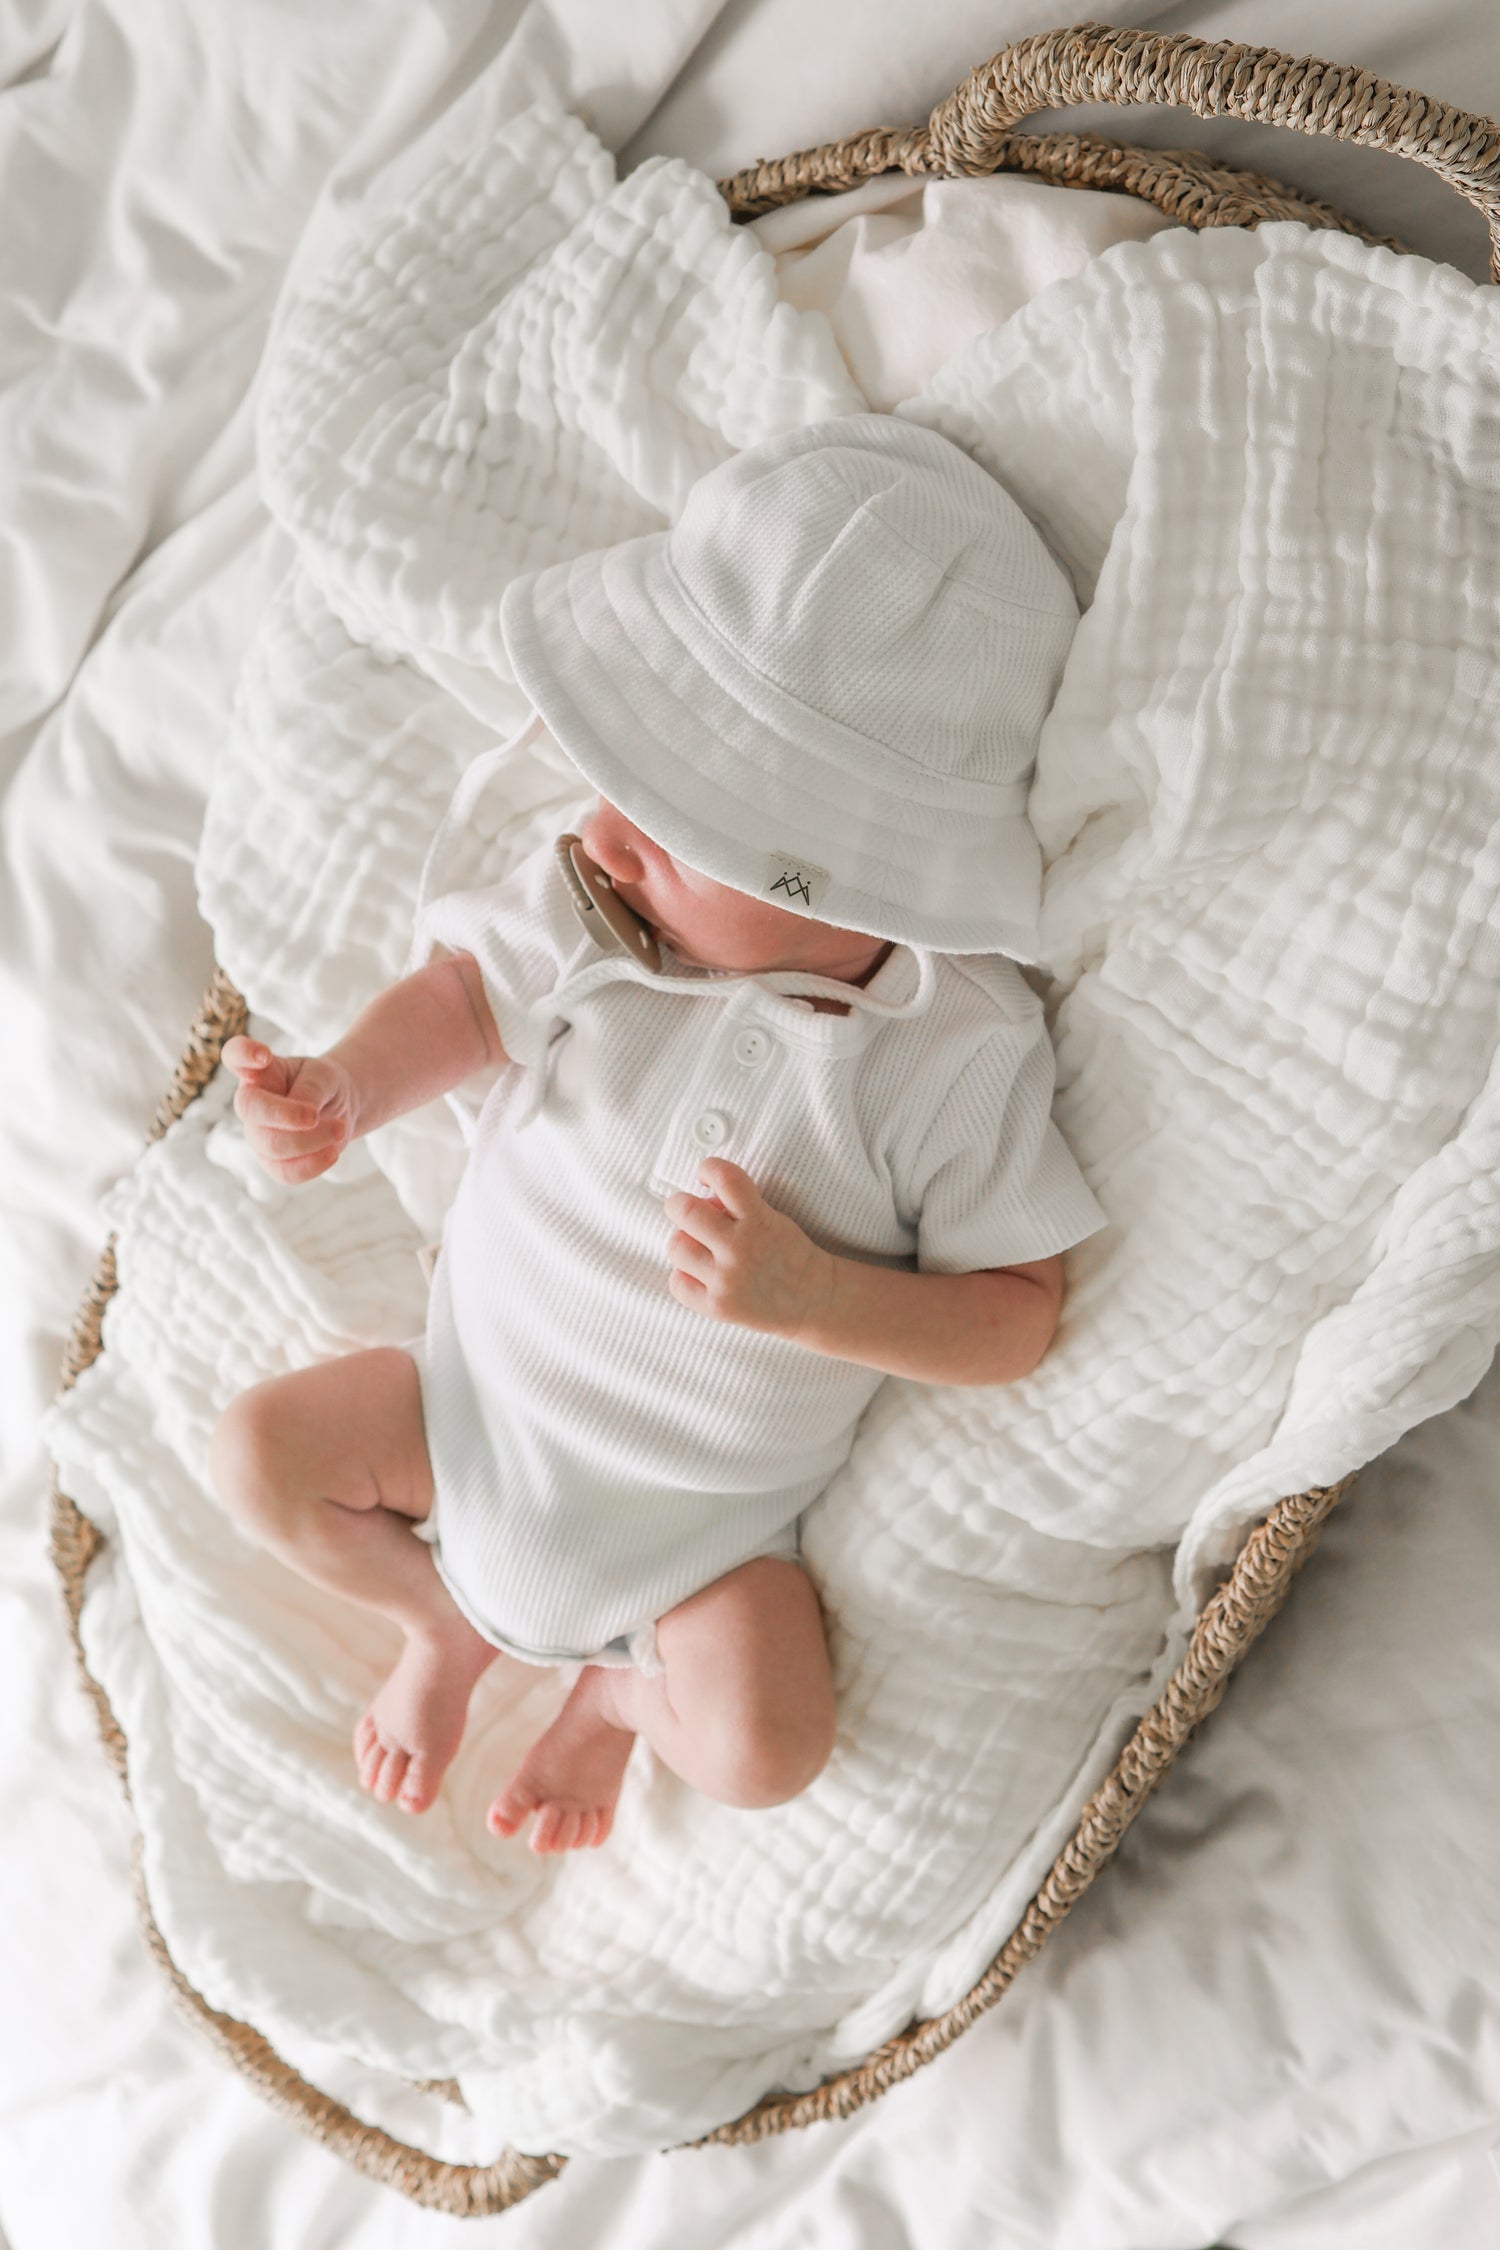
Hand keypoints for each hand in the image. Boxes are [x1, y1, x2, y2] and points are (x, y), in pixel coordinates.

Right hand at [221, 1035, 359, 1184]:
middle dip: (285, 1114)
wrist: (338, 1108)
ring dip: (312, 1140)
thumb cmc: (324, 1085)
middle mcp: (251, 1102)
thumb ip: (310, 1090)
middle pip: (250, 1108)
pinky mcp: (272, 1162)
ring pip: (272, 1144)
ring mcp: (257, 1134)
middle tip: (316, 1116)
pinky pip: (285, 1171)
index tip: (264, 1055)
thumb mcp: (324, 1076)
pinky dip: (313, 1164)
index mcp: (260, 1072)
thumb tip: (304, 1117)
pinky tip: (333, 1152)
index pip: (235, 1055)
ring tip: (340, 1128)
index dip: (242, 1054)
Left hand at [663, 1158, 833, 1339]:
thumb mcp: (772, 1218)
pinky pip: (677, 1283)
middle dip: (681, 1205)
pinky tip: (703, 1275)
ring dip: (685, 1242)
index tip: (705, 1177)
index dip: (708, 1168)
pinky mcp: (717, 1307)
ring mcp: (727, 1281)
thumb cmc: (787, 1252)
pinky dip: (685, 1276)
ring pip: (676, 1246)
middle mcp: (740, 1249)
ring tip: (701, 1249)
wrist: (813, 1299)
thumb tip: (699, 1201)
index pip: (725, 1178)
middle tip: (690, 1212)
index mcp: (759, 1220)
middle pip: (685, 1211)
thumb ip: (737, 1207)